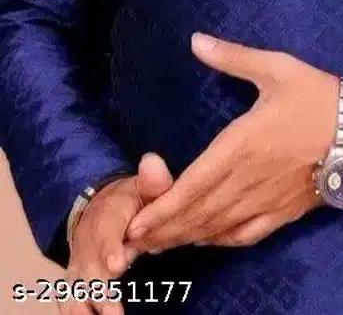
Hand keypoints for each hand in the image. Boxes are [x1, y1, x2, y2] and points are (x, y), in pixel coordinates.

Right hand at [60, 154, 172, 314]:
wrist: (98, 207)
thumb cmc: (130, 201)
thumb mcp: (143, 186)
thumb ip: (153, 180)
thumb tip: (153, 162)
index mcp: (107, 218)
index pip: (107, 233)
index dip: (110, 249)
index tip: (117, 264)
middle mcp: (87, 244)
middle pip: (89, 269)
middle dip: (100, 291)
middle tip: (113, 311)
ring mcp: (78, 265)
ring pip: (75, 290)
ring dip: (85, 308)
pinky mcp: (74, 281)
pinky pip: (70, 301)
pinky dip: (77, 312)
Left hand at [124, 33, 342, 253]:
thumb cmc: (320, 96)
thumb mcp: (278, 68)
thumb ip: (233, 57)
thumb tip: (196, 41)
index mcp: (244, 144)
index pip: (194, 183)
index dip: (163, 206)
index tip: (137, 221)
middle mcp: (251, 178)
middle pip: (200, 213)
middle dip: (165, 229)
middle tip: (135, 241)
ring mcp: (269, 199)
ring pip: (220, 228)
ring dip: (187, 238)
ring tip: (160, 245)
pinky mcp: (287, 211)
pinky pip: (249, 234)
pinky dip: (223, 241)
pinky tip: (208, 241)